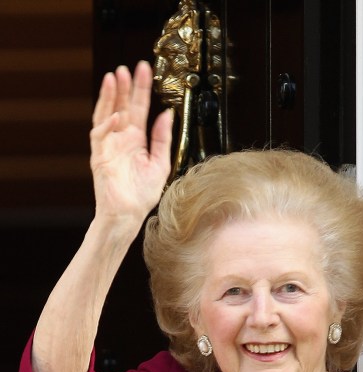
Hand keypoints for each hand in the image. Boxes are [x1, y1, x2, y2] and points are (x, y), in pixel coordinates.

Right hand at [90, 61, 172, 229]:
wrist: (128, 215)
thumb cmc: (142, 195)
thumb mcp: (160, 164)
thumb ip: (162, 138)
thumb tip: (166, 114)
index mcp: (137, 139)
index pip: (139, 108)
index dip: (142, 89)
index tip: (145, 69)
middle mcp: (122, 139)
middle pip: (122, 106)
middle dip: (125, 86)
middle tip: (129, 68)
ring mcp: (109, 146)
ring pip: (106, 114)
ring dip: (110, 96)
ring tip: (114, 78)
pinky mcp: (99, 156)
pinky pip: (99, 135)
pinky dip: (106, 124)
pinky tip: (115, 115)